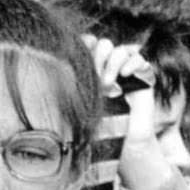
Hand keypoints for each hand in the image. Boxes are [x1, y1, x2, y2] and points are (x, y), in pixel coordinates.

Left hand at [84, 36, 169, 189]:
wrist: (125, 144)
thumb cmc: (101, 130)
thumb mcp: (81, 110)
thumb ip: (70, 93)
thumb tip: (47, 82)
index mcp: (93, 71)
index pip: (88, 44)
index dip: (85, 46)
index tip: (80, 58)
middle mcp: (109, 68)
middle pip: (103, 44)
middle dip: (99, 58)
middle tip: (97, 81)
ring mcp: (126, 71)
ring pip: (120, 49)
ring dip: (113, 63)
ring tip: (110, 85)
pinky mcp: (142, 76)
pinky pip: (139, 57)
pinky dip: (132, 62)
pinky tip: (125, 75)